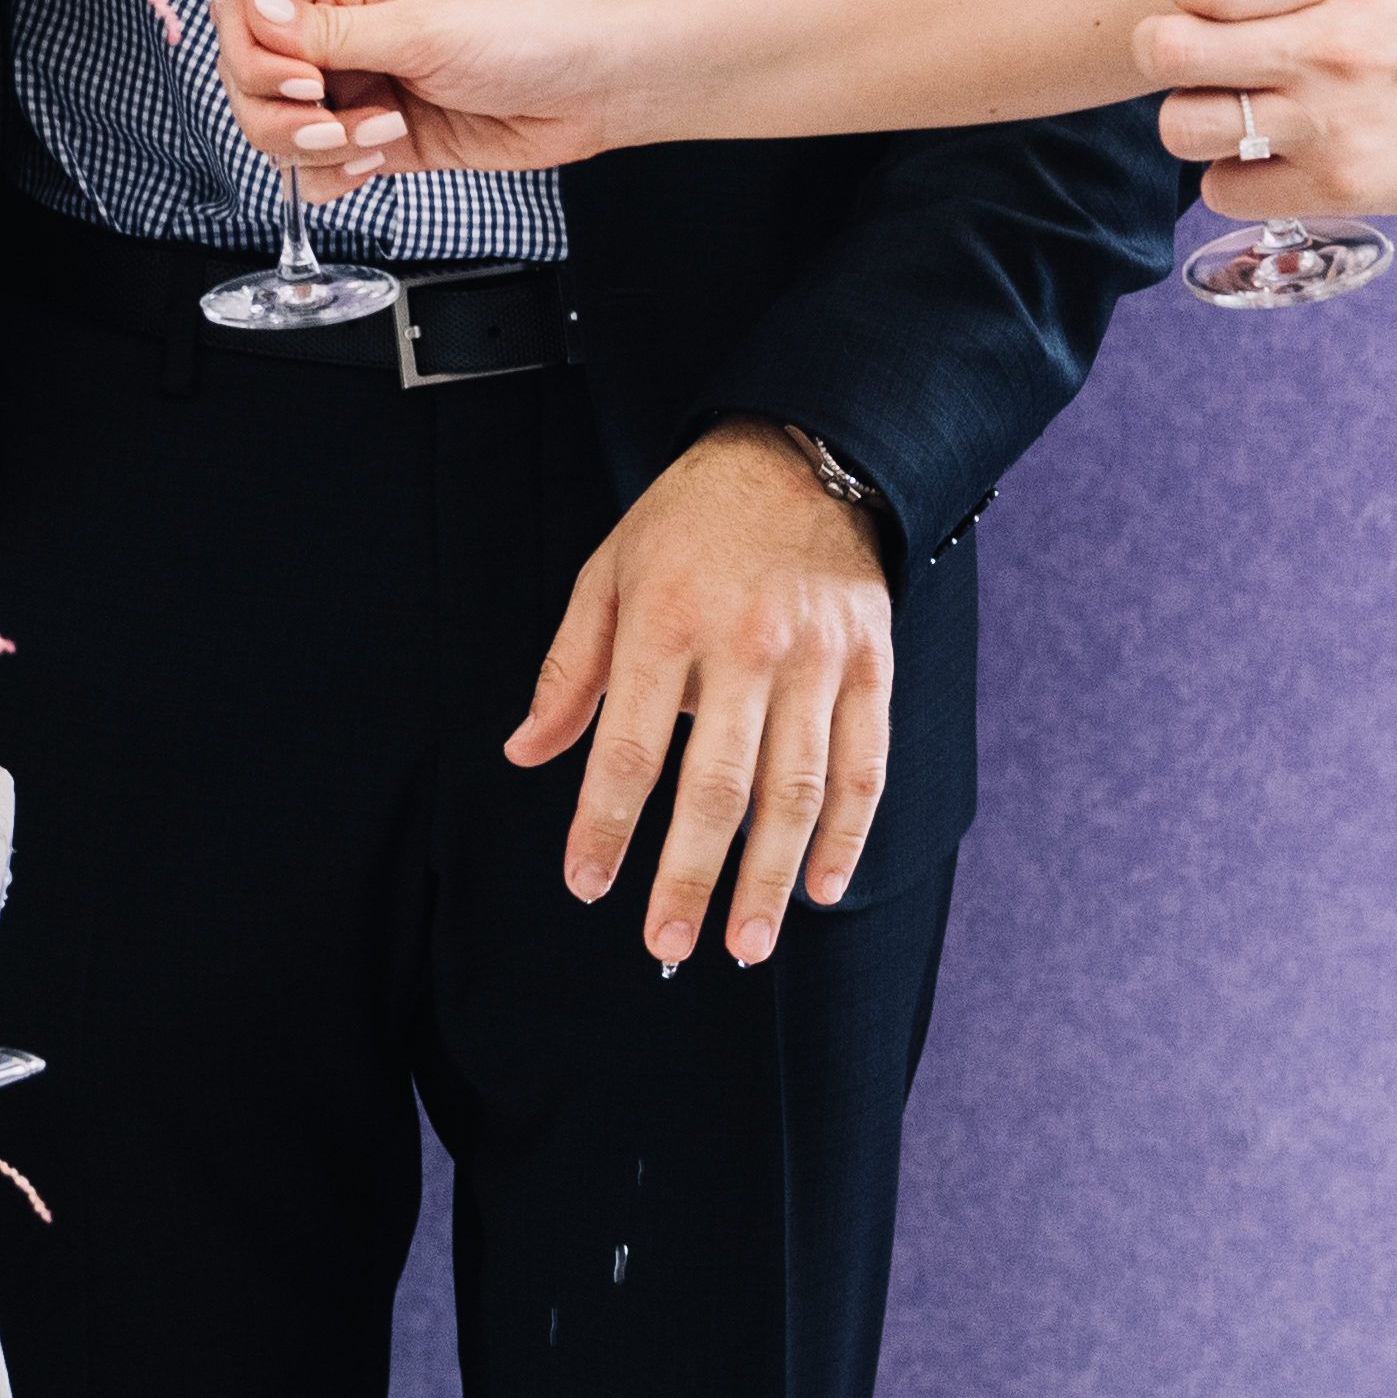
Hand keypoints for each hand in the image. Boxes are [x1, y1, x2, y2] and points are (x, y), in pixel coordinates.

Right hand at [231, 0, 641, 190]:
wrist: (599, 85)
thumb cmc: (532, 28)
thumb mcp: (425, 26)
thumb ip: (332, 31)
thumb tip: (255, 10)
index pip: (248, 10)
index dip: (256, 53)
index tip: (301, 79)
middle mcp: (343, 33)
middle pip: (253, 79)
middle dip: (282, 112)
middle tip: (335, 117)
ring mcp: (361, 88)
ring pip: (281, 128)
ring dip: (316, 146)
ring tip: (379, 136)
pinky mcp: (382, 138)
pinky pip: (322, 167)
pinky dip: (333, 176)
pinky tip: (376, 162)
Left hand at [521, 426, 899, 969]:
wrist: (800, 452)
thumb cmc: (688, 521)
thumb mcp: (608, 573)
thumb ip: (569, 670)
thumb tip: (527, 753)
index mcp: (666, 621)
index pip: (631, 749)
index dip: (606, 825)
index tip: (588, 884)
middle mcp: (745, 644)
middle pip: (717, 786)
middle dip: (689, 877)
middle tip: (666, 945)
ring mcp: (816, 658)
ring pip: (795, 789)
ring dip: (770, 878)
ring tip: (745, 943)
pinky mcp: (870, 665)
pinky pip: (864, 765)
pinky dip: (848, 834)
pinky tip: (823, 886)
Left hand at [1128, 0, 1396, 224]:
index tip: (1205, 1)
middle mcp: (1326, 49)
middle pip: (1172, 52)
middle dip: (1162, 49)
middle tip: (1187, 55)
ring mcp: (1328, 125)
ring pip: (1182, 127)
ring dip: (1190, 117)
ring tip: (1225, 107)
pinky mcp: (1334, 187)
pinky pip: (1222, 191)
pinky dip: (1230, 177)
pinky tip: (1262, 155)